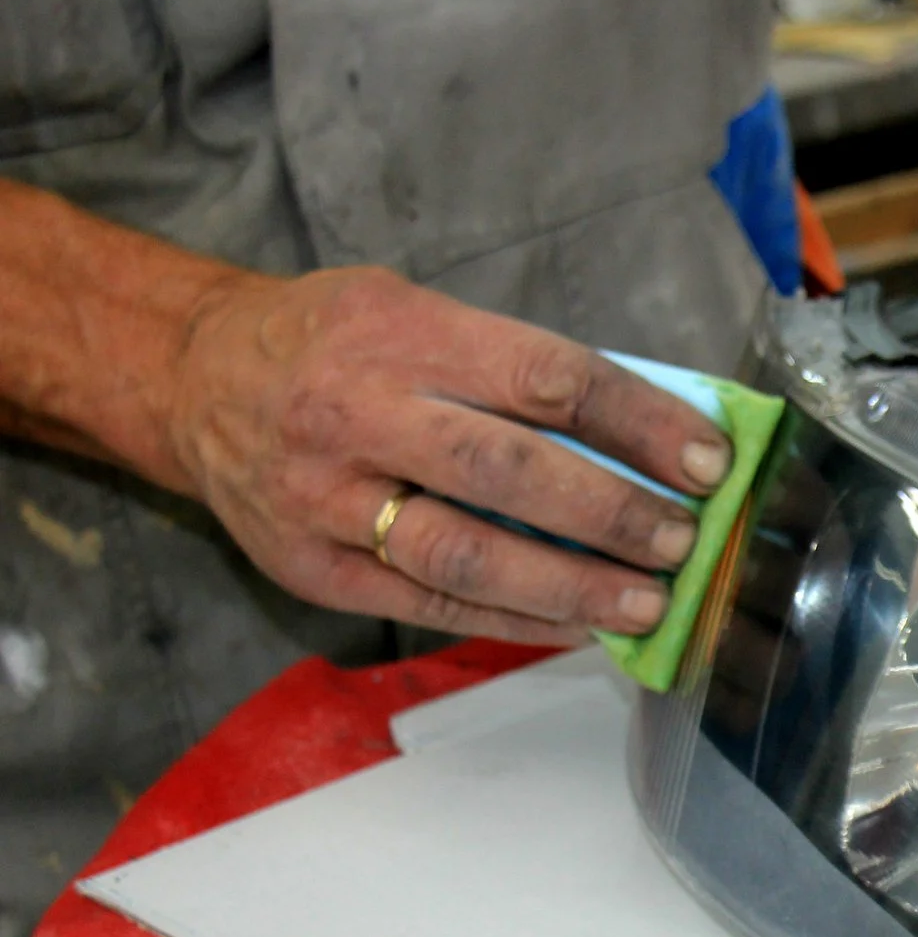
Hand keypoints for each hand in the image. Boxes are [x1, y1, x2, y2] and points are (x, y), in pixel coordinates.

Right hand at [167, 267, 729, 642]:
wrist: (189, 376)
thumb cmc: (331, 341)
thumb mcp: (416, 310)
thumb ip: (514, 366)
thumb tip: (645, 431)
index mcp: (402, 335)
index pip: (547, 379)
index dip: (640, 424)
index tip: (708, 460)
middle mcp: (358, 414)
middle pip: (509, 470)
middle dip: (613, 513)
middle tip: (685, 540)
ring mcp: (327, 498)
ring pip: (466, 552)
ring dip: (570, 586)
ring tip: (644, 603)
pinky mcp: (313, 567)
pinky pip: (428, 603)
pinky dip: (513, 619)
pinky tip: (575, 626)